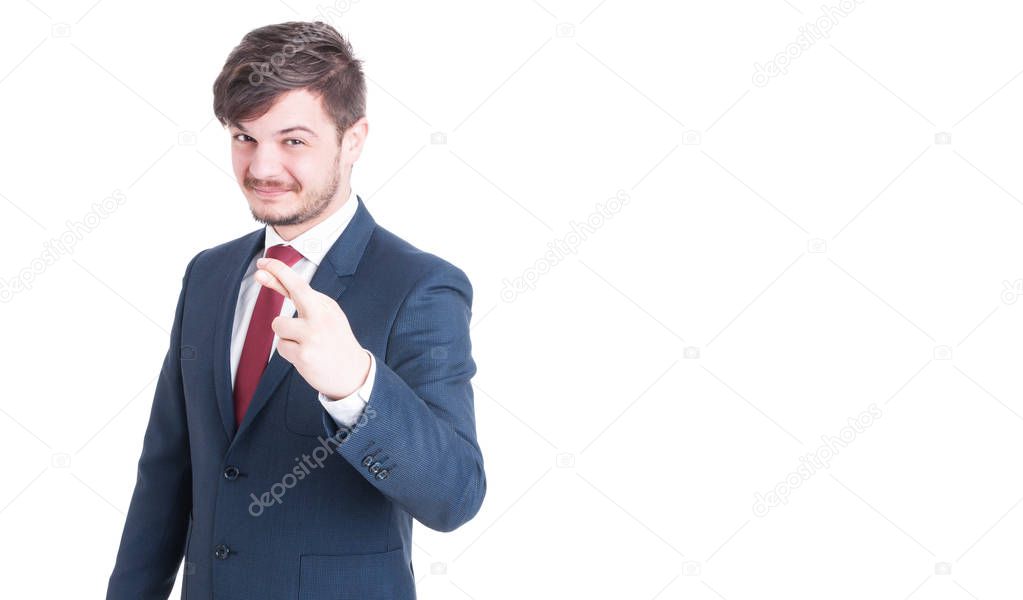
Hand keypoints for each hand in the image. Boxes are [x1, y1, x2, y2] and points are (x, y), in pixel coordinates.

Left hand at [254, 256, 370, 399]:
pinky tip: (305, 356)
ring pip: (279, 325)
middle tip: (258, 272)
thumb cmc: (334, 342)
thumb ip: (303, 302)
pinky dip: (289, 351)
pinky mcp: (304, 355)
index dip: (280, 271)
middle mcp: (322, 317)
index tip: (263, 261)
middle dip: (275, 277)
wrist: (353, 374)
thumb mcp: (326, 317)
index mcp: (327, 307)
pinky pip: (281, 346)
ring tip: (303, 344)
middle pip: (295, 289)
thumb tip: (274, 282)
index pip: (302, 284)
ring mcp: (313, 336)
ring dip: (285, 334)